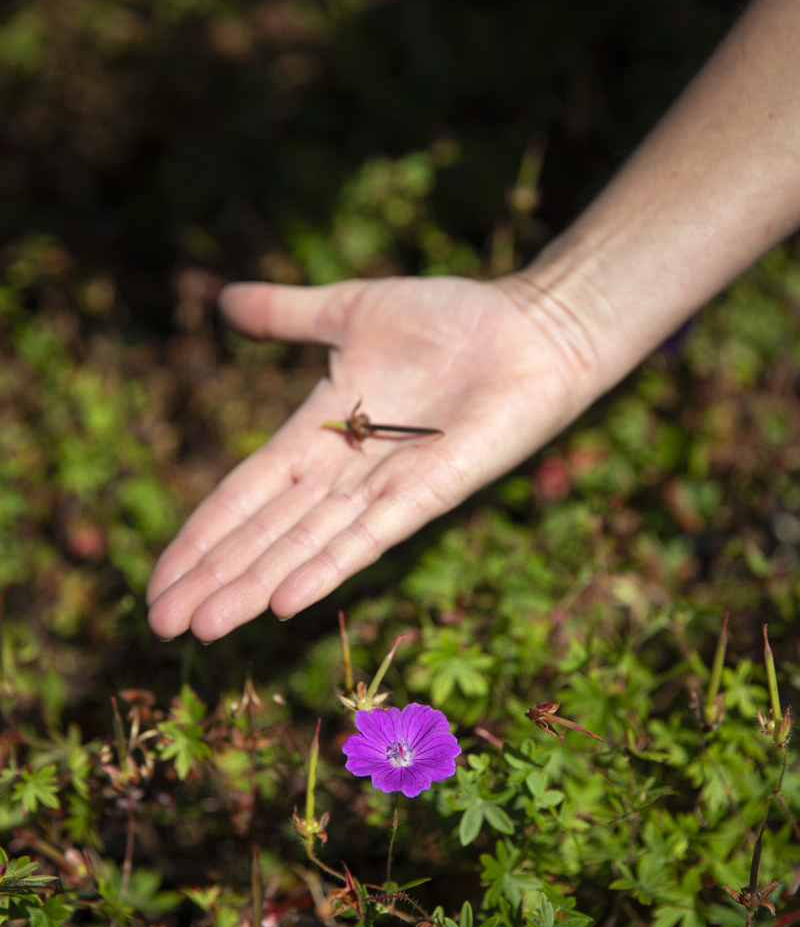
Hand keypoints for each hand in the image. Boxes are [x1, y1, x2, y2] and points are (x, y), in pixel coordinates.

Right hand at [146, 273, 595, 640]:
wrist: (531, 326)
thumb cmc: (450, 319)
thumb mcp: (351, 310)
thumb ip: (288, 315)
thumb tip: (223, 298)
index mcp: (318, 433)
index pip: (245, 495)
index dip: (202, 536)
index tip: (157, 579)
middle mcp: (345, 472)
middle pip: (266, 534)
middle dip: (213, 577)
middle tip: (161, 625)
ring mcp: (386, 487)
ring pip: (306, 547)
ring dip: (253, 587)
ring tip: (204, 627)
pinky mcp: (431, 493)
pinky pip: (371, 538)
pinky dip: (327, 570)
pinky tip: (284, 604)